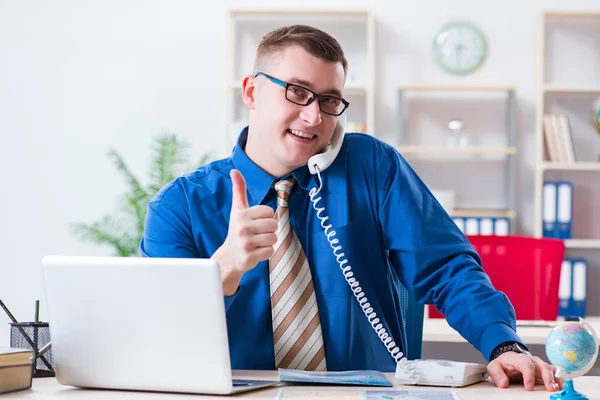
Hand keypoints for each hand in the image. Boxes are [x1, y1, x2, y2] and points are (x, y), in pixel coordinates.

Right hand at [212, 169, 277, 294]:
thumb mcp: (237, 209)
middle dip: (269, 230)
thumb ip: (239, 190)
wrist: (229, 256)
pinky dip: (266, 253)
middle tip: (257, 234)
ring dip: (268, 242)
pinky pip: (270, 251)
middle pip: (273, 225)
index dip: (266, 217)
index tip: (256, 222)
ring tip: (256, 242)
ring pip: (274, 238)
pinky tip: (256, 251)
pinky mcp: (249, 257)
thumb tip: (234, 170)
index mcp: (242, 214)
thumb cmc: (237, 229)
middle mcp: (242, 228)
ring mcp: (245, 243)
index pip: (269, 212)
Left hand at [486, 352, 565, 391]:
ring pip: (550, 369)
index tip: (529, 387)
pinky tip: (563, 385)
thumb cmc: (503, 364)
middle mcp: (532, 361)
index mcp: (519, 359)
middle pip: (542, 366)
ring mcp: (540, 365)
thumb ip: (497, 374)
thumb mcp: (494, 367)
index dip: (529, 376)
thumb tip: (503, 383)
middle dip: (547, 377)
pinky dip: (560, 379)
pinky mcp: (545, 371)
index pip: (526, 365)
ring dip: (556, 379)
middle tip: (550, 388)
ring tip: (560, 388)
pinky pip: (555, 373)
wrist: (508, 359)